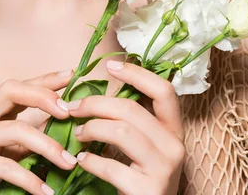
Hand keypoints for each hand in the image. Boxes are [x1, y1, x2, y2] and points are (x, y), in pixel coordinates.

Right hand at [0, 69, 77, 194]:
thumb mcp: (18, 150)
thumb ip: (37, 131)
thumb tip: (68, 116)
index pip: (18, 86)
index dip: (44, 80)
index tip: (71, 75)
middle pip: (10, 91)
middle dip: (43, 96)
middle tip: (68, 112)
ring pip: (15, 130)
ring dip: (48, 146)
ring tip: (70, 162)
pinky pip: (6, 166)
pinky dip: (31, 179)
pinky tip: (47, 191)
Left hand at [63, 61, 185, 194]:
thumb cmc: (142, 180)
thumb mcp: (146, 147)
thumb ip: (133, 121)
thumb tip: (102, 89)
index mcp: (174, 131)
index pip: (163, 90)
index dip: (137, 74)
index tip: (110, 66)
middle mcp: (175, 147)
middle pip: (132, 109)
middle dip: (95, 103)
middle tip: (73, 107)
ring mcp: (164, 170)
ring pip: (121, 131)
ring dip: (91, 128)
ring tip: (77, 133)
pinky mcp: (148, 192)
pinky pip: (112, 166)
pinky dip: (90, 160)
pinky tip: (81, 160)